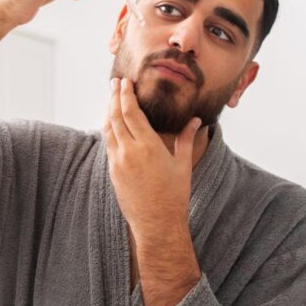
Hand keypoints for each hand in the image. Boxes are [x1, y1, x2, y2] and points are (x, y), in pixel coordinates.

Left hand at [104, 77, 202, 305]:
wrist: (157, 223)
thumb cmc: (174, 195)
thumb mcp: (184, 164)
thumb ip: (187, 139)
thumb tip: (197, 120)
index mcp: (148, 146)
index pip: (132, 112)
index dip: (126, 95)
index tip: (125, 81)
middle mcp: (129, 151)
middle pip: (116, 116)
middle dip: (114, 97)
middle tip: (115, 83)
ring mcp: (117, 162)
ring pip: (108, 129)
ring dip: (109, 111)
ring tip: (111, 98)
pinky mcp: (112, 172)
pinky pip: (108, 144)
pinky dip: (108, 129)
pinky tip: (111, 123)